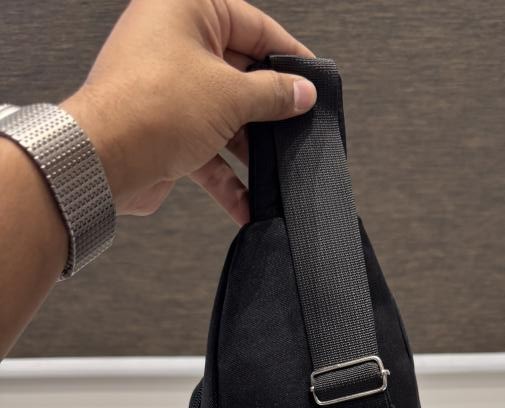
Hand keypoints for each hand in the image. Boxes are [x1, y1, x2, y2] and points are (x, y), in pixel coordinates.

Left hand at [61, 0, 315, 224]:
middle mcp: (171, 41)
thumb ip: (273, 94)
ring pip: (223, 115)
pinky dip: (224, 175)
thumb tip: (302, 92)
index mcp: (185, 9)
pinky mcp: (162, 128)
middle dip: (267, 109)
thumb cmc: (152, 109)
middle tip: (296, 126)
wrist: (103, 160)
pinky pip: (204, 147)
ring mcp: (165, 87)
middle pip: (238, 72)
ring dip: (248, 148)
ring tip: (274, 169)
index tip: (312, 79)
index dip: (287, 54)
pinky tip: (245, 201)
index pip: (252, 25)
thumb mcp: (231, 96)